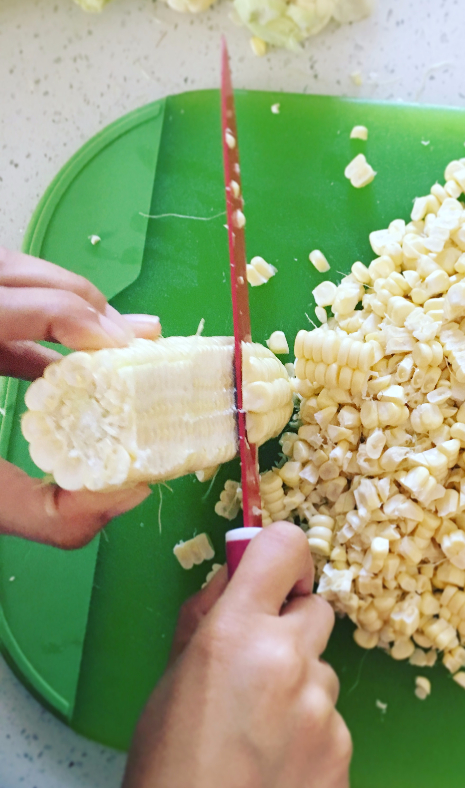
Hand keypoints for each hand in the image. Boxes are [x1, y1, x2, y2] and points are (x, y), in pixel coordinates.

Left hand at [0, 248, 160, 547]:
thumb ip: (48, 513)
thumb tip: (127, 494)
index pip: (22, 302)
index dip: (84, 319)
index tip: (128, 352)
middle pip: (18, 274)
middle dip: (85, 306)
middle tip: (129, 345)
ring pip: (7, 279)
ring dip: (61, 310)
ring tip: (102, 347)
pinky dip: (29, 330)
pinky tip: (54, 365)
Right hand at [105, 523, 351, 787]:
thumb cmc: (162, 784)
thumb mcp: (167, 684)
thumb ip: (205, 619)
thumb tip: (232, 576)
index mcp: (235, 634)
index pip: (286, 546)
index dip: (280, 555)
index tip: (273, 573)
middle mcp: (289, 659)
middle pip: (315, 608)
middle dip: (289, 627)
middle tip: (258, 666)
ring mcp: (323, 707)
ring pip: (322, 669)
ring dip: (299, 686)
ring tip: (259, 734)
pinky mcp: (345, 749)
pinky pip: (332, 719)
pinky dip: (311, 732)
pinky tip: (276, 765)